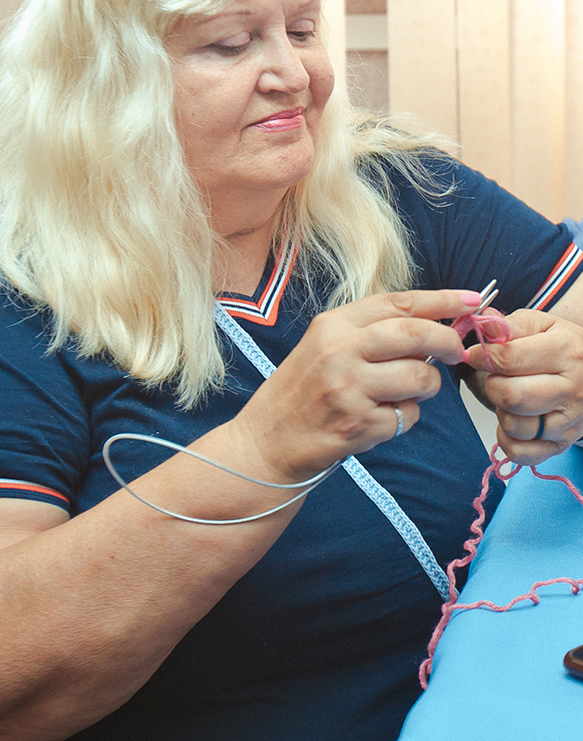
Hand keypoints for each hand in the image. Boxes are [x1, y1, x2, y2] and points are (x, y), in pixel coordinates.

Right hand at [234, 289, 475, 481]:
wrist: (266, 440)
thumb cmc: (301, 391)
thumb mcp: (324, 345)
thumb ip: (369, 331)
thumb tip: (431, 323)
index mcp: (333, 324)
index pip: (399, 302)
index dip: (442, 299)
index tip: (473, 300)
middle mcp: (339, 350)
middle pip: (416, 334)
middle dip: (448, 341)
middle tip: (458, 351)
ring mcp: (348, 387)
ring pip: (420, 377)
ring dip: (427, 387)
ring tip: (407, 392)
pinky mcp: (358, 423)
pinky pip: (408, 415)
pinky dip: (405, 417)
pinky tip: (381, 418)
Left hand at [463, 308, 582, 463]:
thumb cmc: (565, 348)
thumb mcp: (543, 325)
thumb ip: (511, 325)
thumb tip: (484, 326)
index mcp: (566, 351)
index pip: (507, 358)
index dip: (482, 356)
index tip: (477, 354)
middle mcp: (572, 389)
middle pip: (509, 395)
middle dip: (492, 384)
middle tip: (498, 377)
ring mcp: (569, 421)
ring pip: (514, 425)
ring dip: (501, 411)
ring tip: (512, 397)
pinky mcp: (561, 444)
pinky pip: (520, 453)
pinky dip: (508, 440)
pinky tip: (515, 420)